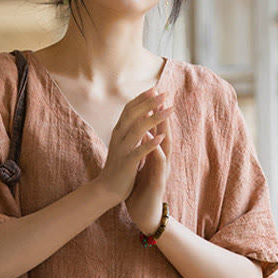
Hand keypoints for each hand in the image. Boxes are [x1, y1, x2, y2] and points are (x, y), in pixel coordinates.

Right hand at [94, 87, 173, 203]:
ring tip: (169, 110)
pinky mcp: (127, 163)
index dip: (142, 98)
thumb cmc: (118, 166)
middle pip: (134, 114)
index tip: (156, 88)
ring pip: (138, 129)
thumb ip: (130, 129)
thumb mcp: (123, 144)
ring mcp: (122, 150)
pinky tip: (161, 137)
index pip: (129, 109)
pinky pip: (139, 151)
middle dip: (150, 103)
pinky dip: (150, 144)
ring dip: (155, 118)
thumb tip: (140, 113)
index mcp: (119, 131)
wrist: (107, 189)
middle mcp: (119, 137)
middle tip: (165, 93)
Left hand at [125, 96, 172, 234]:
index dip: (155, 113)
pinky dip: (156, 151)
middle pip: (165, 134)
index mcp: (156, 156)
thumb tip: (141, 133)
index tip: (152, 94)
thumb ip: (143, 150)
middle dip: (163, 116)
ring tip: (161, 113)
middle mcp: (162, 161)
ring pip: (166, 147)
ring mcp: (162, 171)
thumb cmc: (142, 190)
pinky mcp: (158, 182)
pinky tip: (151, 140)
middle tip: (161, 96)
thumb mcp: (142, 166)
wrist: (144, 214)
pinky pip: (158, 164)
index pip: (157, 131)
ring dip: (164, 130)